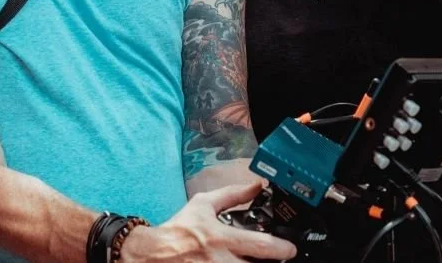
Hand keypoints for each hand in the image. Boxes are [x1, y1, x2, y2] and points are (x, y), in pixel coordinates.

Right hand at [120, 182, 297, 262]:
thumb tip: (256, 186)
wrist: (151, 254)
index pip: (262, 246)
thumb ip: (232, 195)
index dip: (283, 249)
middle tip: (276, 258)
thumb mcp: (203, 205)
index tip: (291, 249)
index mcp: (222, 239)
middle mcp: (221, 261)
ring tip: (254, 260)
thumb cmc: (178, 230)